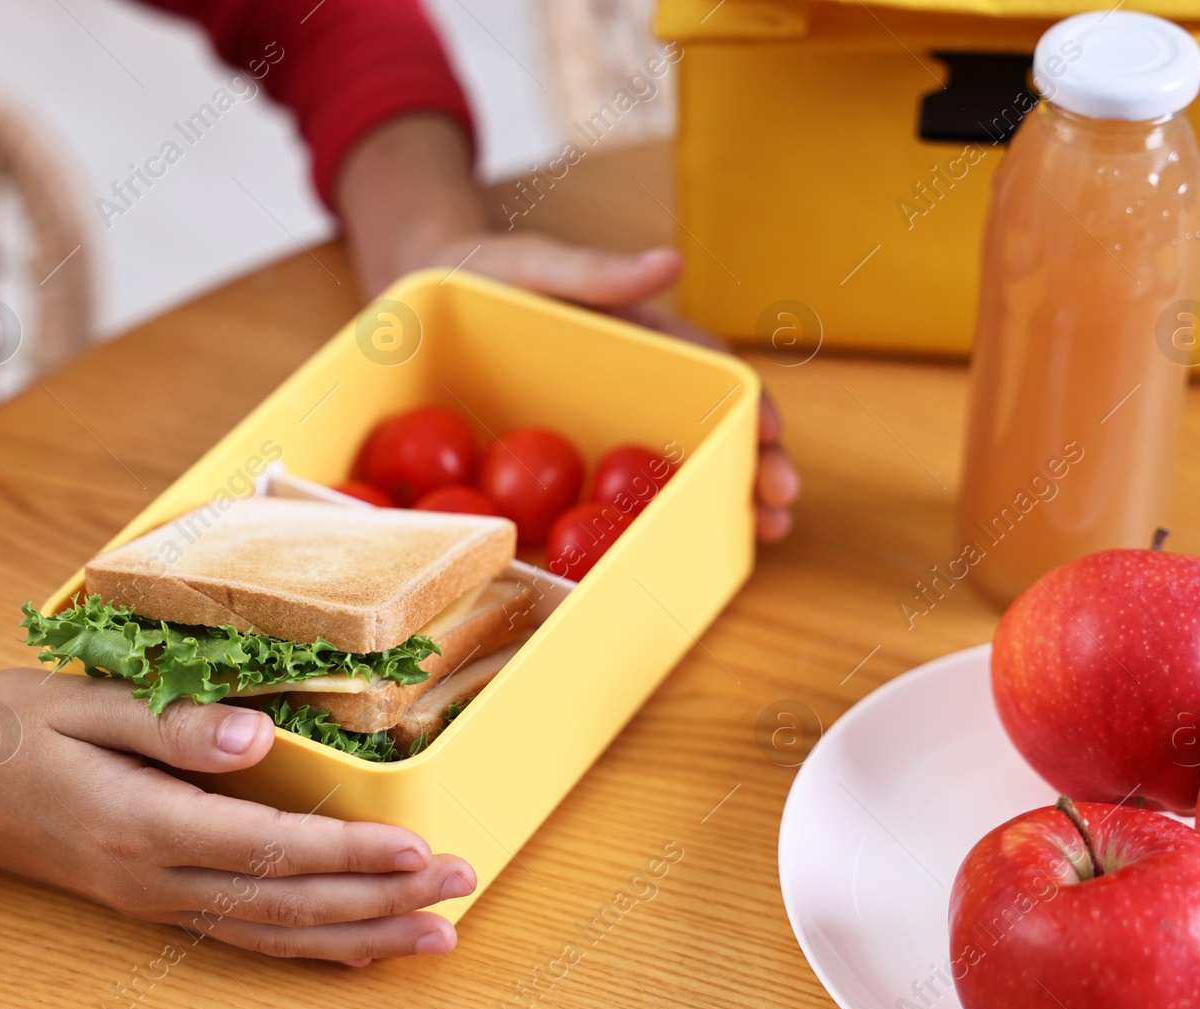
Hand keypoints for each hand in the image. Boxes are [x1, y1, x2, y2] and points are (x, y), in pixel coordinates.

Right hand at [0, 670, 473, 963]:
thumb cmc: (8, 728)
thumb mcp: (81, 701)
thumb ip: (172, 724)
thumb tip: (256, 737)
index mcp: (142, 823)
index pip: (270, 849)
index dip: (352, 855)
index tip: (422, 851)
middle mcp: (154, 878)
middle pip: (288, 904)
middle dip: (382, 903)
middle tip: (461, 890)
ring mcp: (154, 900)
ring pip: (274, 934)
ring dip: (361, 937)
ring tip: (437, 936)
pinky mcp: (153, 902)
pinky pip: (244, 937)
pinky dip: (309, 948)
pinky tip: (358, 952)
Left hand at [335, 114, 800, 540]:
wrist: (418, 307)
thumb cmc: (486, 272)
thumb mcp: (536, 264)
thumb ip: (597, 272)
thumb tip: (670, 262)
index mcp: (641, 339)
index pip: (711, 372)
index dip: (748, 403)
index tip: (772, 435)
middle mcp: (636, 388)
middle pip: (710, 430)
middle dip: (756, 466)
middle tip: (781, 506)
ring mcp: (605, 428)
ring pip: (675, 468)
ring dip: (721, 502)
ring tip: (760, 537)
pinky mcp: (568, 461)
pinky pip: (612, 494)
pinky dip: (648, 522)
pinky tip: (672, 554)